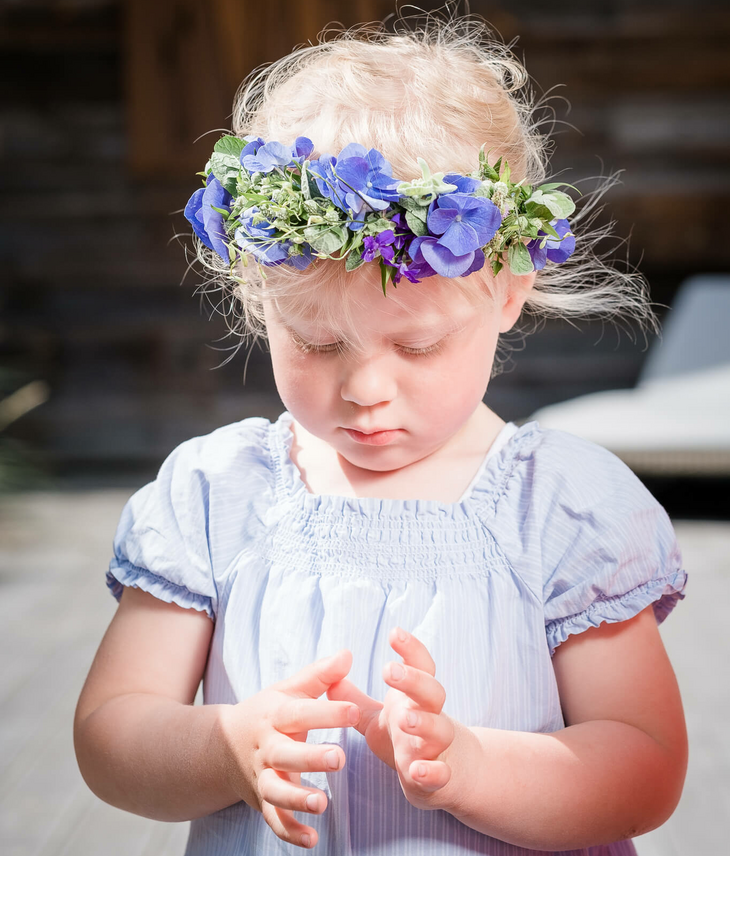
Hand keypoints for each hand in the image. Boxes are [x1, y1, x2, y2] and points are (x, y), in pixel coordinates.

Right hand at [218, 649, 359, 849]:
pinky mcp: (262, 802)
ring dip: (297, 800)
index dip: (327, 712)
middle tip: (339, 758)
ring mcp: (262, 777)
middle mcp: (267, 748)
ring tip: (322, 804)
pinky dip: (290, 832)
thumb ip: (320, 675)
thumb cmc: (269, 713)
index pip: (301, 712)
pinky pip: (273, 821)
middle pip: (287, 754)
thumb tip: (348, 654)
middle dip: (311, 758)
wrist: (222, 746)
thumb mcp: (289, 690)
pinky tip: (313, 839)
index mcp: (276, 716)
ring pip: (276, 791)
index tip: (354, 710)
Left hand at [327, 628, 458, 809]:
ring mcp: (437, 746)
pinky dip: (432, 771)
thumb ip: (355, 701)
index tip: (394, 631)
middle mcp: (431, 717)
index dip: (411, 649)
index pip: (421, 666)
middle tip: (388, 671)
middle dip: (413, 681)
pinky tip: (417, 770)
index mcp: (416, 698)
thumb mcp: (378, 718)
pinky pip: (441, 773)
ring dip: (424, 723)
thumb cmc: (408, 737)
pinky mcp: (438, 776)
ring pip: (440, 730)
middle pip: (433, 692)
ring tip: (405, 718)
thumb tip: (329, 678)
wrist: (447, 774)